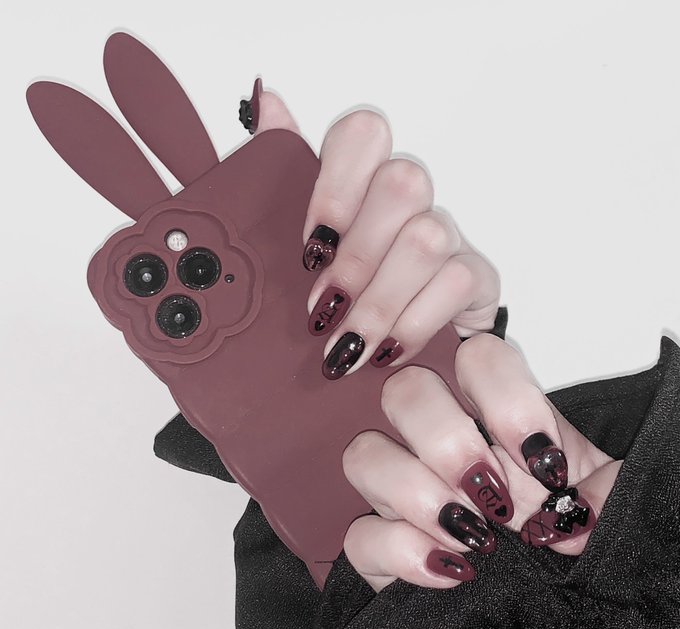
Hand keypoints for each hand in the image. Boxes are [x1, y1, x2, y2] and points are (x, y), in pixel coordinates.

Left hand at [240, 78, 499, 378]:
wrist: (398, 344)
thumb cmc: (346, 292)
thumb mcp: (304, 243)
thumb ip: (284, 171)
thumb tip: (267, 98)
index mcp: (365, 181)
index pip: (364, 135)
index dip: (335, 188)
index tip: (309, 249)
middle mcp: (410, 200)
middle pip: (402, 184)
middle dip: (357, 258)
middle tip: (321, 310)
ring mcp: (447, 233)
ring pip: (427, 237)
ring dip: (379, 301)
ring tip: (345, 345)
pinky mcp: (476, 275)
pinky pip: (457, 281)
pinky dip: (413, 323)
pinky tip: (386, 352)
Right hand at [339, 334, 621, 591]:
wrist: (541, 599)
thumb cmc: (561, 537)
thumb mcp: (600, 506)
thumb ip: (605, 496)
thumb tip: (572, 513)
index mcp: (494, 417)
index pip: (477, 357)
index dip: (505, 395)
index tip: (541, 459)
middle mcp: (440, 445)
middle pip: (403, 390)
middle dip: (447, 439)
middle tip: (493, 493)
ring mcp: (403, 492)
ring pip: (363, 454)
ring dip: (415, 492)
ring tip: (471, 535)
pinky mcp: (381, 546)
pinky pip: (358, 536)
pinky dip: (401, 551)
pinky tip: (450, 570)